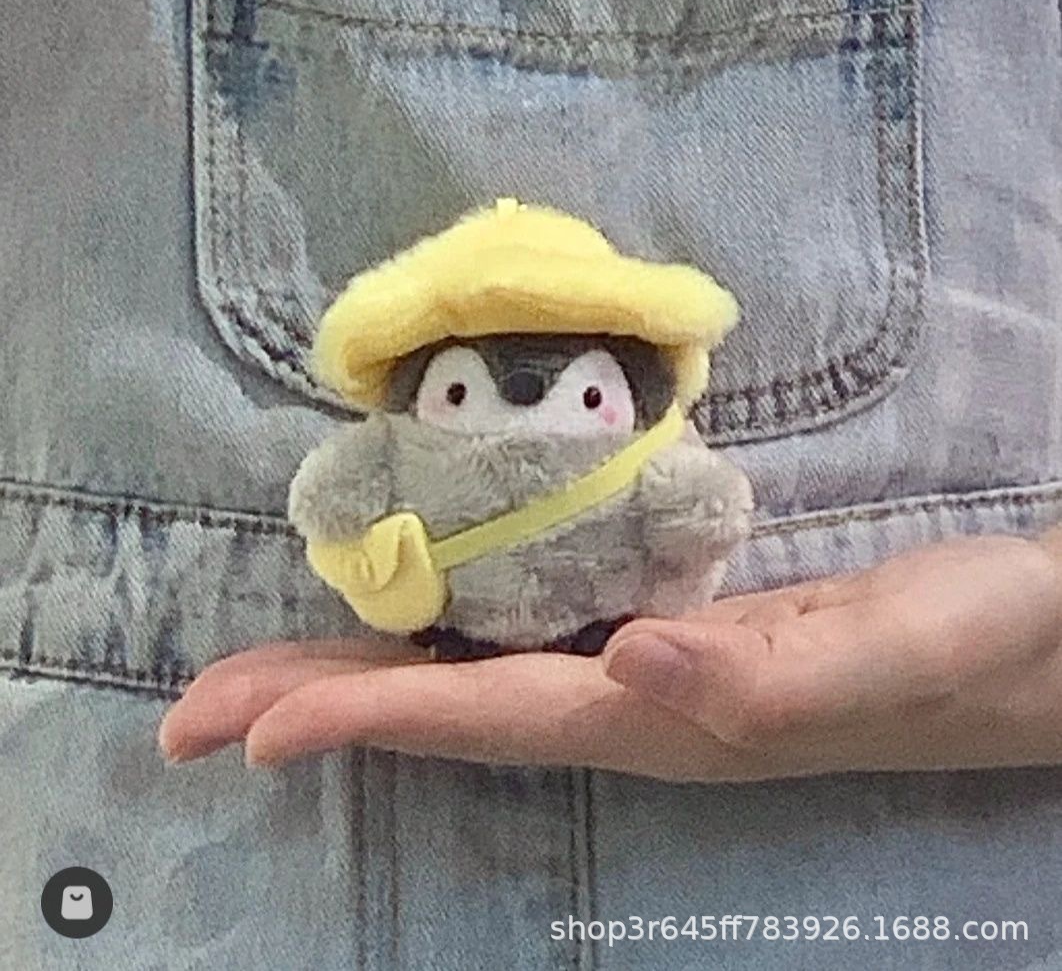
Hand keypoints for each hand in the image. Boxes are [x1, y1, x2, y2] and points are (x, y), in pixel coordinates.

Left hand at [159, 531, 1061, 781]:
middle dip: (319, 711)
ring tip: (253, 685)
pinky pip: (515, 648)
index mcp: (665, 714)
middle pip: (445, 714)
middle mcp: (631, 705)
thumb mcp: (890, 650)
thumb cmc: (970, 647)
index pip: (485, 718)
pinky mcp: (663, 640)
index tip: (249, 724)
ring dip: (358, 681)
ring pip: (466, 685)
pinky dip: (435, 646)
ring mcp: (642, 676)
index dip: (365, 717)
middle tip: (192, 718)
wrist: (1015, 653)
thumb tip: (635, 658)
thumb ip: (765, 676)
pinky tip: (400, 634)